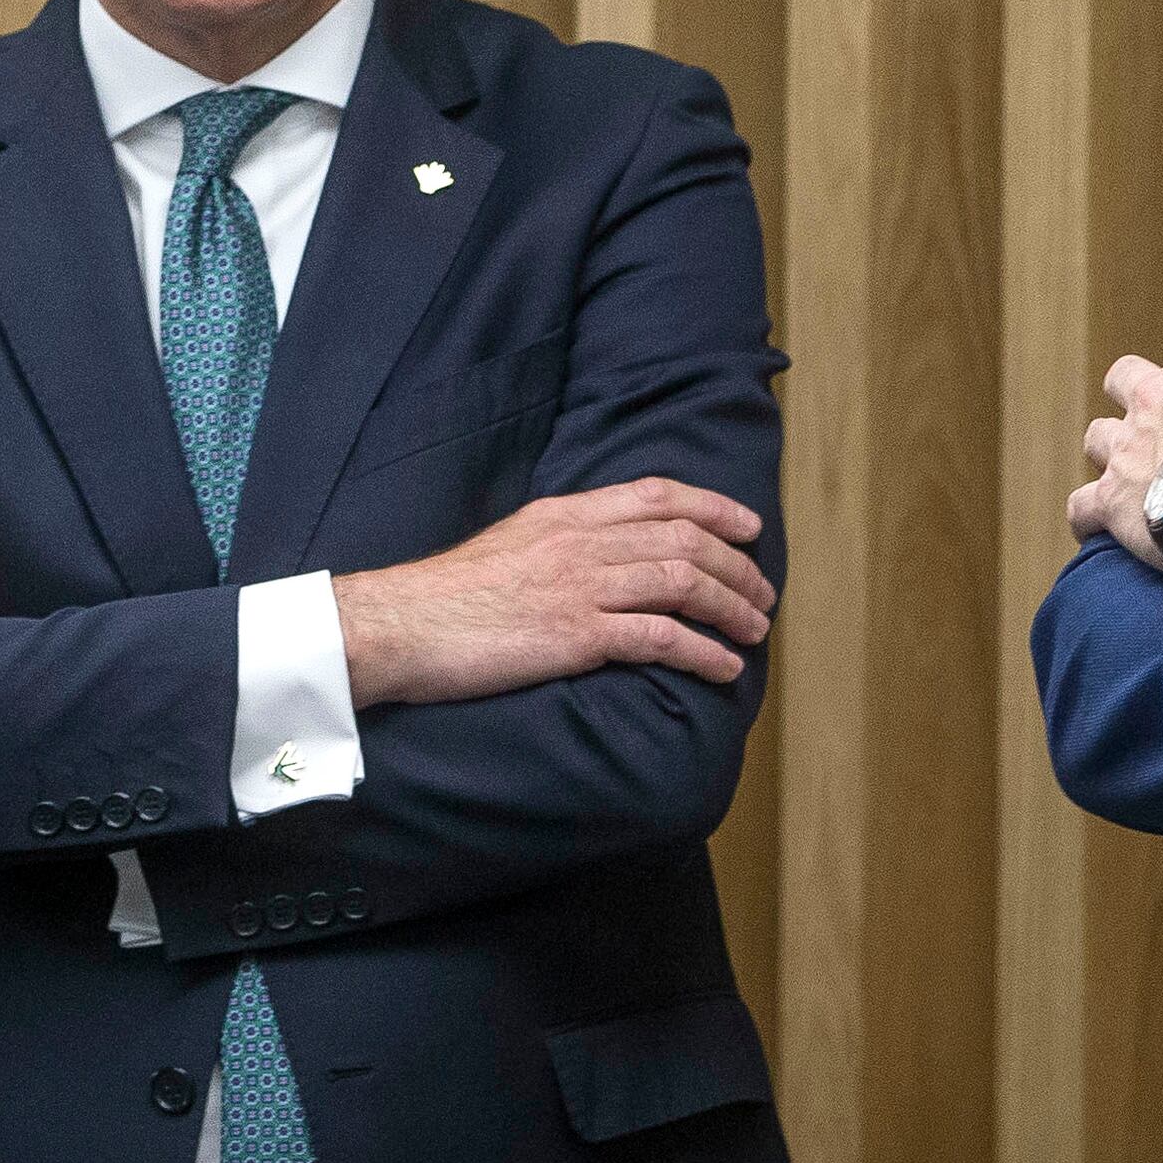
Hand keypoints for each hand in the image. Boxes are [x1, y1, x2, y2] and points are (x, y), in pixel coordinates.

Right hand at [333, 480, 772, 705]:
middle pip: (682, 538)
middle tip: (762, 593)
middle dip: (735, 565)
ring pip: (681, 582)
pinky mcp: (574, 635)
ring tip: (755, 630)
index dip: (713, 507)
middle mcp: (578, 541)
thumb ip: (558, 544)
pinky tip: (723, 666)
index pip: (656, 495)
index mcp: (563, 515)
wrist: (399, 625)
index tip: (748, 527)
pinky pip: (659, 637)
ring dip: (730, 606)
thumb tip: (600, 558)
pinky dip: (702, 651)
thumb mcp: (508, 547)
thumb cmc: (446, 598)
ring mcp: (578, 586)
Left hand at [1067, 286, 1162, 570]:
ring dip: (1112, 446)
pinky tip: (1101, 521)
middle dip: (1136, 386)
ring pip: (1099, 435)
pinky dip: (1090, 514)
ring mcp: (1127, 448)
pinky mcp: (1113, 499)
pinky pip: (1083, 506)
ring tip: (1133, 464)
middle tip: (1161, 406)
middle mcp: (1153, 397)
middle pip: (1125, 374)